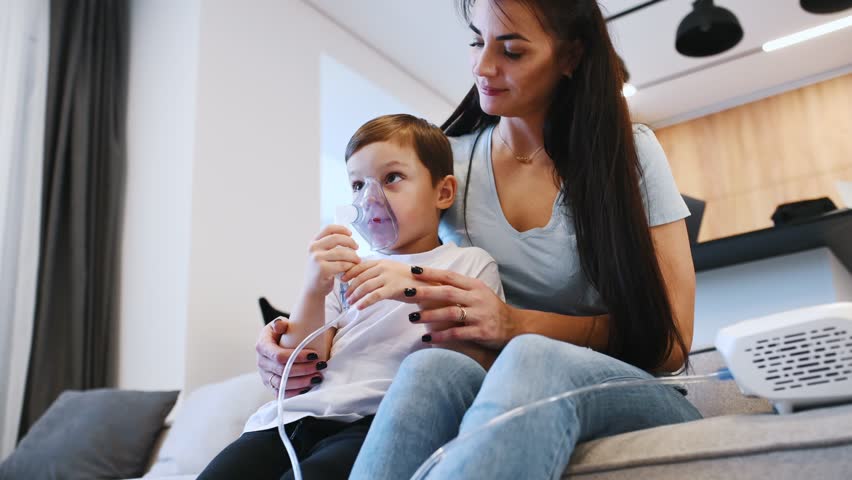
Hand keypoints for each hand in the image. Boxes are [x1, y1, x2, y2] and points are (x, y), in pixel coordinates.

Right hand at [256, 317, 327, 397]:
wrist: (276, 343)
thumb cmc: (282, 333)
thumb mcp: (280, 324)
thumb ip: (280, 324)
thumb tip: (280, 325)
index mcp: (262, 346)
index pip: (279, 355)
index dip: (297, 357)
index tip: (314, 354)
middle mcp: (261, 363)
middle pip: (282, 371)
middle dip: (304, 370)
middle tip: (320, 366)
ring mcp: (265, 376)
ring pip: (282, 384)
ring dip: (302, 382)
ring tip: (318, 377)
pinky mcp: (271, 386)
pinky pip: (281, 394)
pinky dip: (295, 392)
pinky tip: (308, 387)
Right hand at [304, 225, 360, 297]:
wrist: (313, 290)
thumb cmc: (321, 272)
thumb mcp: (321, 255)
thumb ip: (330, 246)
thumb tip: (349, 238)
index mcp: (314, 242)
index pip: (329, 229)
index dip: (342, 229)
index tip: (350, 233)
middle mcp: (313, 248)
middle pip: (337, 238)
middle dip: (350, 242)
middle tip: (357, 248)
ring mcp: (317, 259)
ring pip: (342, 252)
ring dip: (353, 256)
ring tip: (357, 261)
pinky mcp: (322, 269)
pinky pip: (342, 264)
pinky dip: (350, 266)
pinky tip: (352, 269)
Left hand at [340, 259, 433, 309]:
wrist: (427, 286)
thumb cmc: (409, 281)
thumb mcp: (392, 272)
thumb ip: (378, 273)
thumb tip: (362, 279)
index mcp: (382, 262)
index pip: (360, 266)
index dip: (349, 273)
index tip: (342, 280)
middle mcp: (384, 267)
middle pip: (361, 277)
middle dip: (350, 287)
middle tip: (345, 296)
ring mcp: (388, 277)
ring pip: (365, 286)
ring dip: (355, 295)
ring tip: (350, 303)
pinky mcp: (393, 288)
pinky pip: (374, 296)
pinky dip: (365, 302)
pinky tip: (360, 307)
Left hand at [393, 266, 517, 348]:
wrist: (515, 327)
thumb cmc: (490, 309)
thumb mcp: (477, 294)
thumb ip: (458, 289)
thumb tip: (429, 284)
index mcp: (474, 286)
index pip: (450, 276)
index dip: (431, 273)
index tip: (413, 271)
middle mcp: (477, 298)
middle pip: (447, 292)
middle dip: (425, 292)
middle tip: (406, 293)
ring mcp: (480, 315)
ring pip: (450, 313)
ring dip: (429, 315)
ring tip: (412, 318)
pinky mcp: (482, 332)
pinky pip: (457, 333)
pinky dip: (441, 336)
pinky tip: (427, 338)